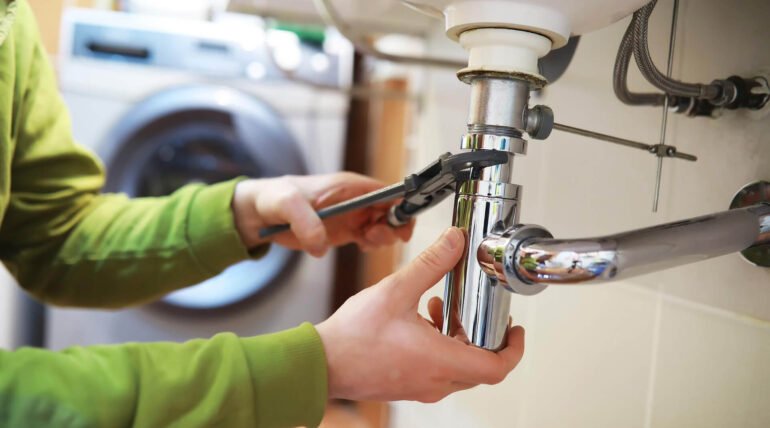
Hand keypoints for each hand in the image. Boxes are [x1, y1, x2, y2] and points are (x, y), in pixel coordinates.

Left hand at [232, 173, 414, 256]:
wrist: (260, 214)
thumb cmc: (274, 199)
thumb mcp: (286, 204)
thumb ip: (305, 221)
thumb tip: (321, 245)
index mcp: (349, 185)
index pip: (388, 191)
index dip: (402, 206)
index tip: (401, 225)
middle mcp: (356, 199)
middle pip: (392, 211)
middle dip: (393, 226)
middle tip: (373, 237)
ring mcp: (352, 216)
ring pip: (384, 226)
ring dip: (382, 237)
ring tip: (364, 242)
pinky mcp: (345, 231)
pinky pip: (369, 238)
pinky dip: (371, 245)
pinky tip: (360, 246)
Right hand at [316, 227, 524, 401]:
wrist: (320, 363)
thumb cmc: (353, 337)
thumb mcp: (396, 290)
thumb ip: (430, 264)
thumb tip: (455, 242)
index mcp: (439, 361)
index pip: (496, 367)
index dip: (514, 349)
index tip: (515, 330)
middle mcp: (435, 381)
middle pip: (480, 366)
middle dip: (483, 336)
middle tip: (478, 312)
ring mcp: (420, 386)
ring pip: (458, 368)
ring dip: (458, 338)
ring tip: (442, 308)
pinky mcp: (407, 385)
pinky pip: (437, 370)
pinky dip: (440, 346)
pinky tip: (420, 319)